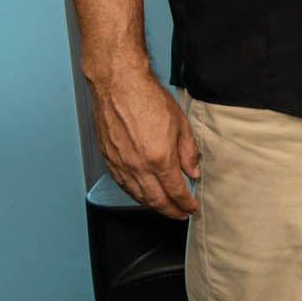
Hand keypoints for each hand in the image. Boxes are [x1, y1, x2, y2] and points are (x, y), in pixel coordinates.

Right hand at [90, 65, 199, 218]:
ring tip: (165, 207)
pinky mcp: (109, 160)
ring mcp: (120, 165)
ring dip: (153, 205)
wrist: (119, 86)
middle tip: (181, 214)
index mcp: (159, 159)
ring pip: (137, 196)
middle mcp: (137, 167)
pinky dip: (135, 194)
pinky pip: (123, 185)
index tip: (193, 209)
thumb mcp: (181, 125)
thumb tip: (193, 172)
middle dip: (171, 211)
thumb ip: (188, 153)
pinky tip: (143, 194)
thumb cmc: (148, 100)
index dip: (186, 204)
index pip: (176, 192)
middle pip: (156, 200)